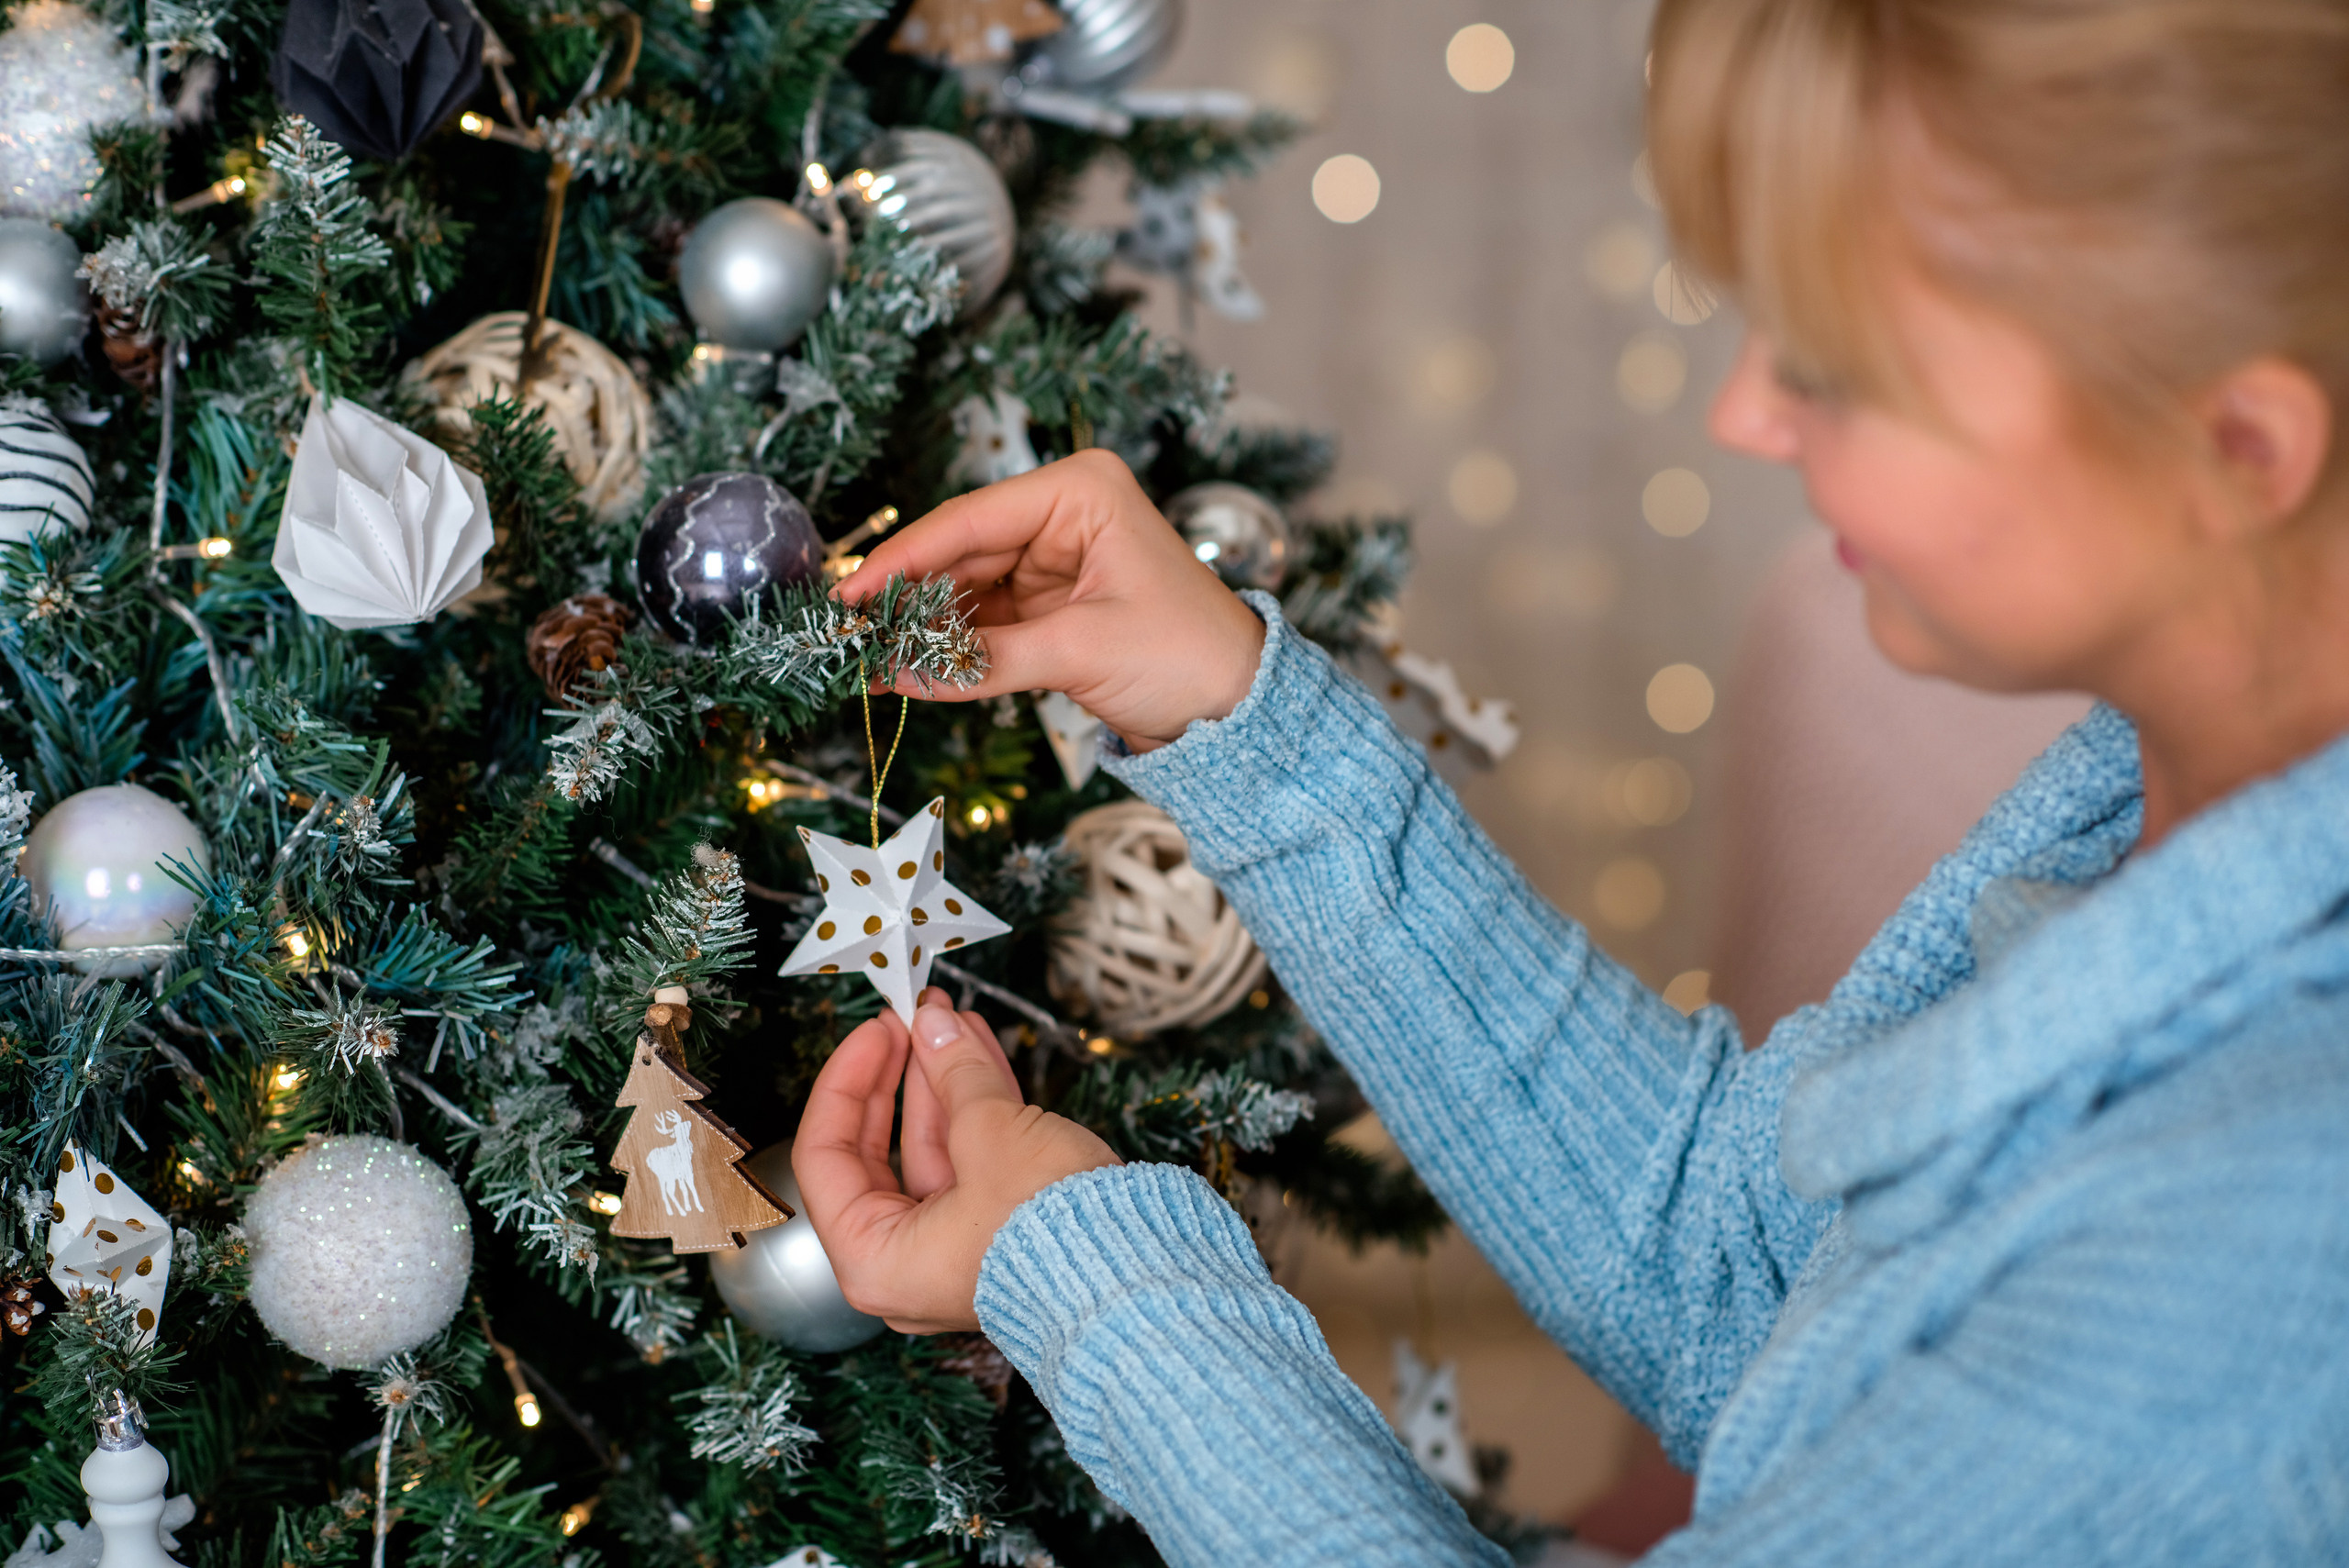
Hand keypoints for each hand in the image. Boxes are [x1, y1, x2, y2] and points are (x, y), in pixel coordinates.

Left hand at [793, 988, 1120, 1332]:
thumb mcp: (993, 1134)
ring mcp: (954, 1250)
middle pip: (878, 1152)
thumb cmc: (1054, 1232)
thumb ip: (954, 1073)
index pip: (825, 1156)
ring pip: (933, 1151)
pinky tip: (982, 1053)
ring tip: (954, 1020)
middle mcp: (906, 1264)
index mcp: (875, 1260)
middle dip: (902, 1076)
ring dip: (945, 1082)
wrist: (1141, 1277)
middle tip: (912, 1019)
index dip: (848, 1080)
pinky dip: (976, 1110)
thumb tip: (933, 1025)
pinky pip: (971, 1164)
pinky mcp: (998, 1235)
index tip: (877, 1030)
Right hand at [837, 449, 1266, 752]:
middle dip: (905, 598)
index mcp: (1081, 492)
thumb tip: (900, 675)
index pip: (970, 520)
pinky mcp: (1051, 605)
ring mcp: (1055, 560)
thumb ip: (984, 661)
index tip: (850, 596)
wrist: (1242, 709)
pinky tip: (902, 668)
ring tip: (864, 659)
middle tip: (845, 636)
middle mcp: (1064, 515)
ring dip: (919, 626)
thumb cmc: (1188, 657)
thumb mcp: (1081, 652)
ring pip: (964, 588)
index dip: (903, 559)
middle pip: (959, 552)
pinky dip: (946, 646)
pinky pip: (983, 621)